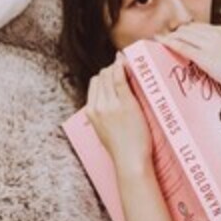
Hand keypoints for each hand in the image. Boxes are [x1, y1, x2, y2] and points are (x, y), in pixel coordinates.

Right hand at [85, 56, 151, 172]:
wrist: (129, 160)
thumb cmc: (122, 148)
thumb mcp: (105, 130)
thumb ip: (104, 116)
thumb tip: (109, 106)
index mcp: (91, 112)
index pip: (94, 84)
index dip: (105, 75)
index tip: (115, 72)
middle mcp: (97, 106)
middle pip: (101, 77)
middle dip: (112, 68)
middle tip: (124, 64)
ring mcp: (110, 104)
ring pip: (110, 75)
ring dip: (118, 65)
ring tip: (128, 62)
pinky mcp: (125, 103)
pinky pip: (120, 78)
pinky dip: (123, 66)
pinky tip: (127, 60)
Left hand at [157, 23, 220, 96]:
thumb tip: (219, 56)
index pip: (198, 27)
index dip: (184, 30)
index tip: (175, 35)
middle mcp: (215, 34)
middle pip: (188, 29)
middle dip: (174, 32)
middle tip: (162, 38)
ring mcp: (210, 45)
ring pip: (183, 35)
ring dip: (169, 37)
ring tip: (158, 40)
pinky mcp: (206, 58)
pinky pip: (183, 47)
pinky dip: (170, 43)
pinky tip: (162, 43)